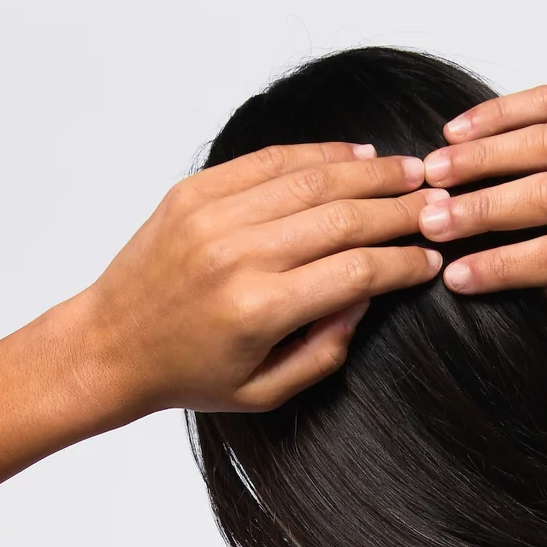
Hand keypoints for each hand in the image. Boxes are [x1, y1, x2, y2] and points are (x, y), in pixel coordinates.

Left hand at [66, 143, 441, 417]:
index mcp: (259, 310)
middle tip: (438, 205)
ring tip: (410, 173)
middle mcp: (239, 255)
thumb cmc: (188, 375)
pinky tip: (355, 156)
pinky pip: (271, 161)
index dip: (404, 263)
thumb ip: (326, 350)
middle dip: (401, 210)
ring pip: (313, 179)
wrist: (109, 344)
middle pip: (344, 217)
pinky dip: (319, 155)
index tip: (433, 260)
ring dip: (370, 173)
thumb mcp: (264, 391)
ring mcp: (214, 216)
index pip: (357, 272)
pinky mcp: (196, 190)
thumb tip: (368, 296)